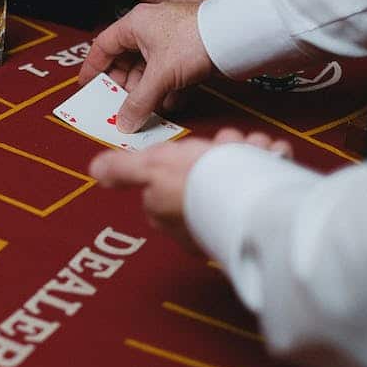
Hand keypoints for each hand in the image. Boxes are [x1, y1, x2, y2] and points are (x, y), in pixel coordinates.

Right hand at [77, 1, 213, 131]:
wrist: (237, 36)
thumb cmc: (196, 40)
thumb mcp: (160, 76)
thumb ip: (138, 101)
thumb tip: (125, 121)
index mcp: (135, 24)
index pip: (103, 46)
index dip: (93, 68)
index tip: (87, 86)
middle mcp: (150, 29)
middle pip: (126, 62)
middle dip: (125, 87)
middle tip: (121, 105)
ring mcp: (170, 41)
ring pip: (148, 70)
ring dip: (148, 92)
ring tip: (149, 108)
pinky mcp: (187, 52)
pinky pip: (168, 74)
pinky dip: (168, 90)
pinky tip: (172, 102)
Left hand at [89, 129, 292, 248]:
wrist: (252, 198)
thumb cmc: (198, 181)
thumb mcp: (152, 166)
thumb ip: (124, 170)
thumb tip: (95, 170)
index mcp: (163, 210)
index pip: (170, 173)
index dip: (184, 152)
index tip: (198, 145)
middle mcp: (192, 220)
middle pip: (204, 171)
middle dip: (220, 150)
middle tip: (229, 145)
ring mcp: (224, 220)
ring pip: (235, 172)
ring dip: (247, 152)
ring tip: (253, 149)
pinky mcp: (256, 217)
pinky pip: (260, 183)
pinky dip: (268, 165)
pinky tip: (270, 158)